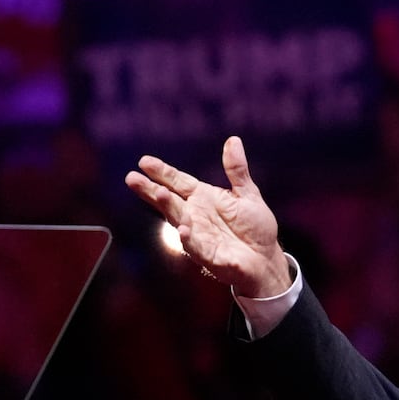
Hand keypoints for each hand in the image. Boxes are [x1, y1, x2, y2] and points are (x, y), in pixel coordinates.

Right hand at [124, 136, 290, 297]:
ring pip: (178, 220)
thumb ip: (237, 170)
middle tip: (132, 178)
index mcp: (203, 198)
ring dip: (168, 208)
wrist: (266, 259)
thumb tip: (233, 140)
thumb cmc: (255, 227)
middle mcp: (195, 215)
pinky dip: (189, 238)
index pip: (178, 182)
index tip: (144, 162)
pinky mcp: (208, 255)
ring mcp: (198, 235)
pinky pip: (195, 247)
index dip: (162, 172)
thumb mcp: (248, 194)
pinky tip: (183, 229)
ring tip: (160, 193)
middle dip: (151, 190)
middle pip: (169, 200)